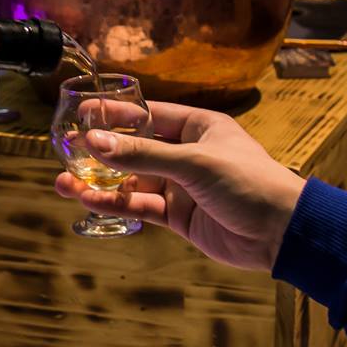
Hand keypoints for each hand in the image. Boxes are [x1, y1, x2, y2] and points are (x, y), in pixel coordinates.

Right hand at [52, 103, 305, 271]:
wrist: (282, 232)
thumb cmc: (249, 183)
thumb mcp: (194, 163)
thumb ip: (143, 155)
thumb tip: (95, 141)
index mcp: (198, 127)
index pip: (148, 114)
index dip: (114, 115)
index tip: (81, 114)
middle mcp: (187, 153)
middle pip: (134, 149)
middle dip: (100, 152)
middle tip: (64, 151)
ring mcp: (181, 186)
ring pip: (132, 181)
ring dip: (100, 183)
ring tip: (64, 182)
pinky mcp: (178, 216)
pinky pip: (140, 206)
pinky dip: (116, 205)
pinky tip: (90, 202)